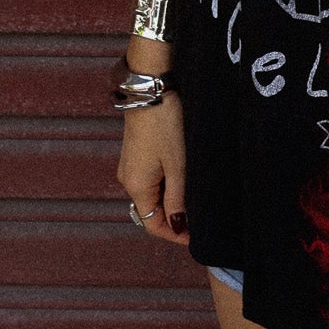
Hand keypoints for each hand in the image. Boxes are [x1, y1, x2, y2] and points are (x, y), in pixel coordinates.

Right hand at [116, 89, 189, 242]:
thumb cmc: (164, 125)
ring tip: (195, 201)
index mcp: (136, 186)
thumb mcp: (177, 165)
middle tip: (200, 221)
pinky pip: (150, 180)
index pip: (152, 224)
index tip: (196, 238)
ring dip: (171, 202)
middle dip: (174, 220)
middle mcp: (128, 180)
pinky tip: (183, 180)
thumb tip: (177, 224)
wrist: (150, 90)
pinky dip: (166, 187)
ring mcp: (130, 166)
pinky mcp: (135, 155)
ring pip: (151, 196)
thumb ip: (177, 198)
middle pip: (150, 212)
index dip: (174, 235)